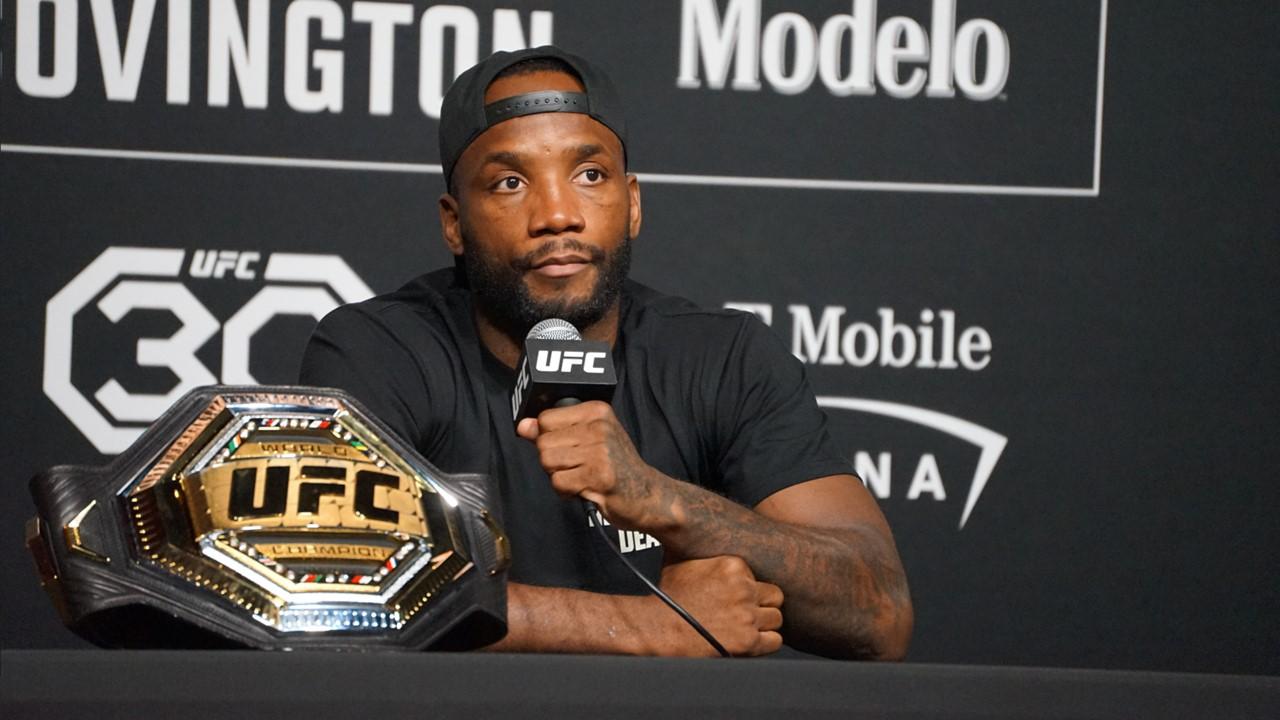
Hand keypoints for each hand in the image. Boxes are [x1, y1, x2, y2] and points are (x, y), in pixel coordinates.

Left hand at [516, 401, 669, 529]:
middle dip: (552, 460)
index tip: (569, 448)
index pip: (546, 418)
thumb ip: (554, 431)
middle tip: (577, 466)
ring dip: (559, 476)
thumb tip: (523, 425)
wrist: (648, 495)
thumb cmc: (617, 466)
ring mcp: (600, 451)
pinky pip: (558, 483)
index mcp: (596, 411)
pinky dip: (566, 491)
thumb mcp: (589, 439)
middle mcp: (599, 426)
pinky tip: (584, 488)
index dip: (549, 438)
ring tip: (581, 476)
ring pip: (547, 462)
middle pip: (543, 442)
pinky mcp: (599, 476)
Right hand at [649, 556, 783, 656]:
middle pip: (775, 597)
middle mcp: (744, 588)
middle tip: (747, 613)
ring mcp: (747, 614)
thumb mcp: (682, 562)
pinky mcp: (748, 640)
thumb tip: (697, 534)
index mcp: (733, 565)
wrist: (656, 627)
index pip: (761, 577)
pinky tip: (749, 641)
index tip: (739, 598)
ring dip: (764, 625)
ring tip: (746, 628)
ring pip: (777, 618)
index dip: (752, 590)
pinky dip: (764, 643)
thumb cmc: (666, 598)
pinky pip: (775, 640)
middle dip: (762, 606)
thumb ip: (704, 555)